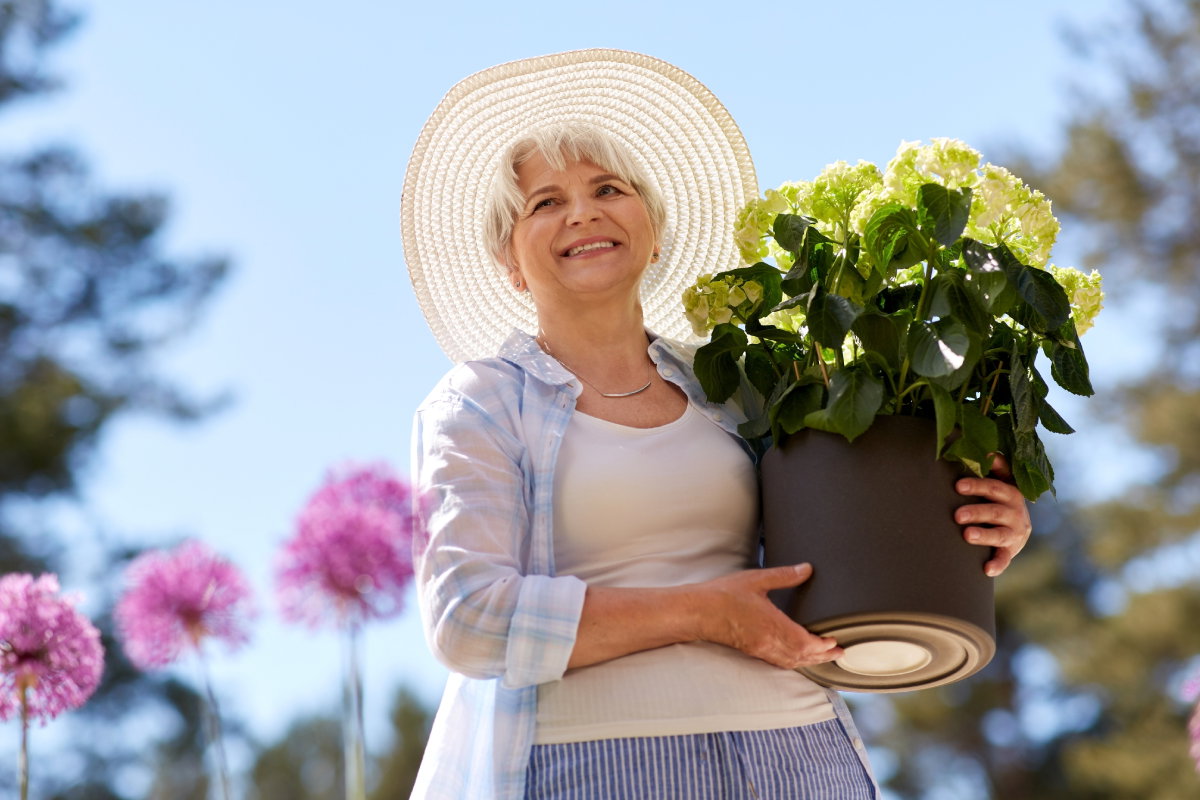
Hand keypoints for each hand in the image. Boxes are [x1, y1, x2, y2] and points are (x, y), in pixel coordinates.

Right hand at [694, 563, 842, 669]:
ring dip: (810, 661)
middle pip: (802, 656)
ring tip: (824, 657)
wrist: (698, 612)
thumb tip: (806, 569)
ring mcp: (760, 649)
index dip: (823, 645)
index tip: (836, 641)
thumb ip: (784, 576)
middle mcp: (768, 642)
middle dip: (823, 656)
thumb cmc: (724, 595)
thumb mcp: (757, 580)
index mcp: (772, 625)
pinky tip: (797, 658)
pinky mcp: (752, 651)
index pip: (805, 642)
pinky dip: (794, 662)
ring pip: (791, 662)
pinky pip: (778, 662)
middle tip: (838, 653)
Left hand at [955, 454, 1031, 576]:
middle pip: (996, 509)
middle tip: (957, 514)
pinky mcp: (1011, 550)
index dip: (978, 484)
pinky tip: (986, 569)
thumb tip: (986, 449)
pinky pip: (1005, 558)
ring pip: (1000, 533)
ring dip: (985, 534)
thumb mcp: (1000, 482)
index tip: (958, 486)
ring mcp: (1014, 532)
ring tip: (967, 535)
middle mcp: (1016, 511)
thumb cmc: (998, 500)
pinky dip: (998, 564)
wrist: (1015, 529)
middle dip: (976, 511)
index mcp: (1011, 492)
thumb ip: (994, 467)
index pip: (996, 486)